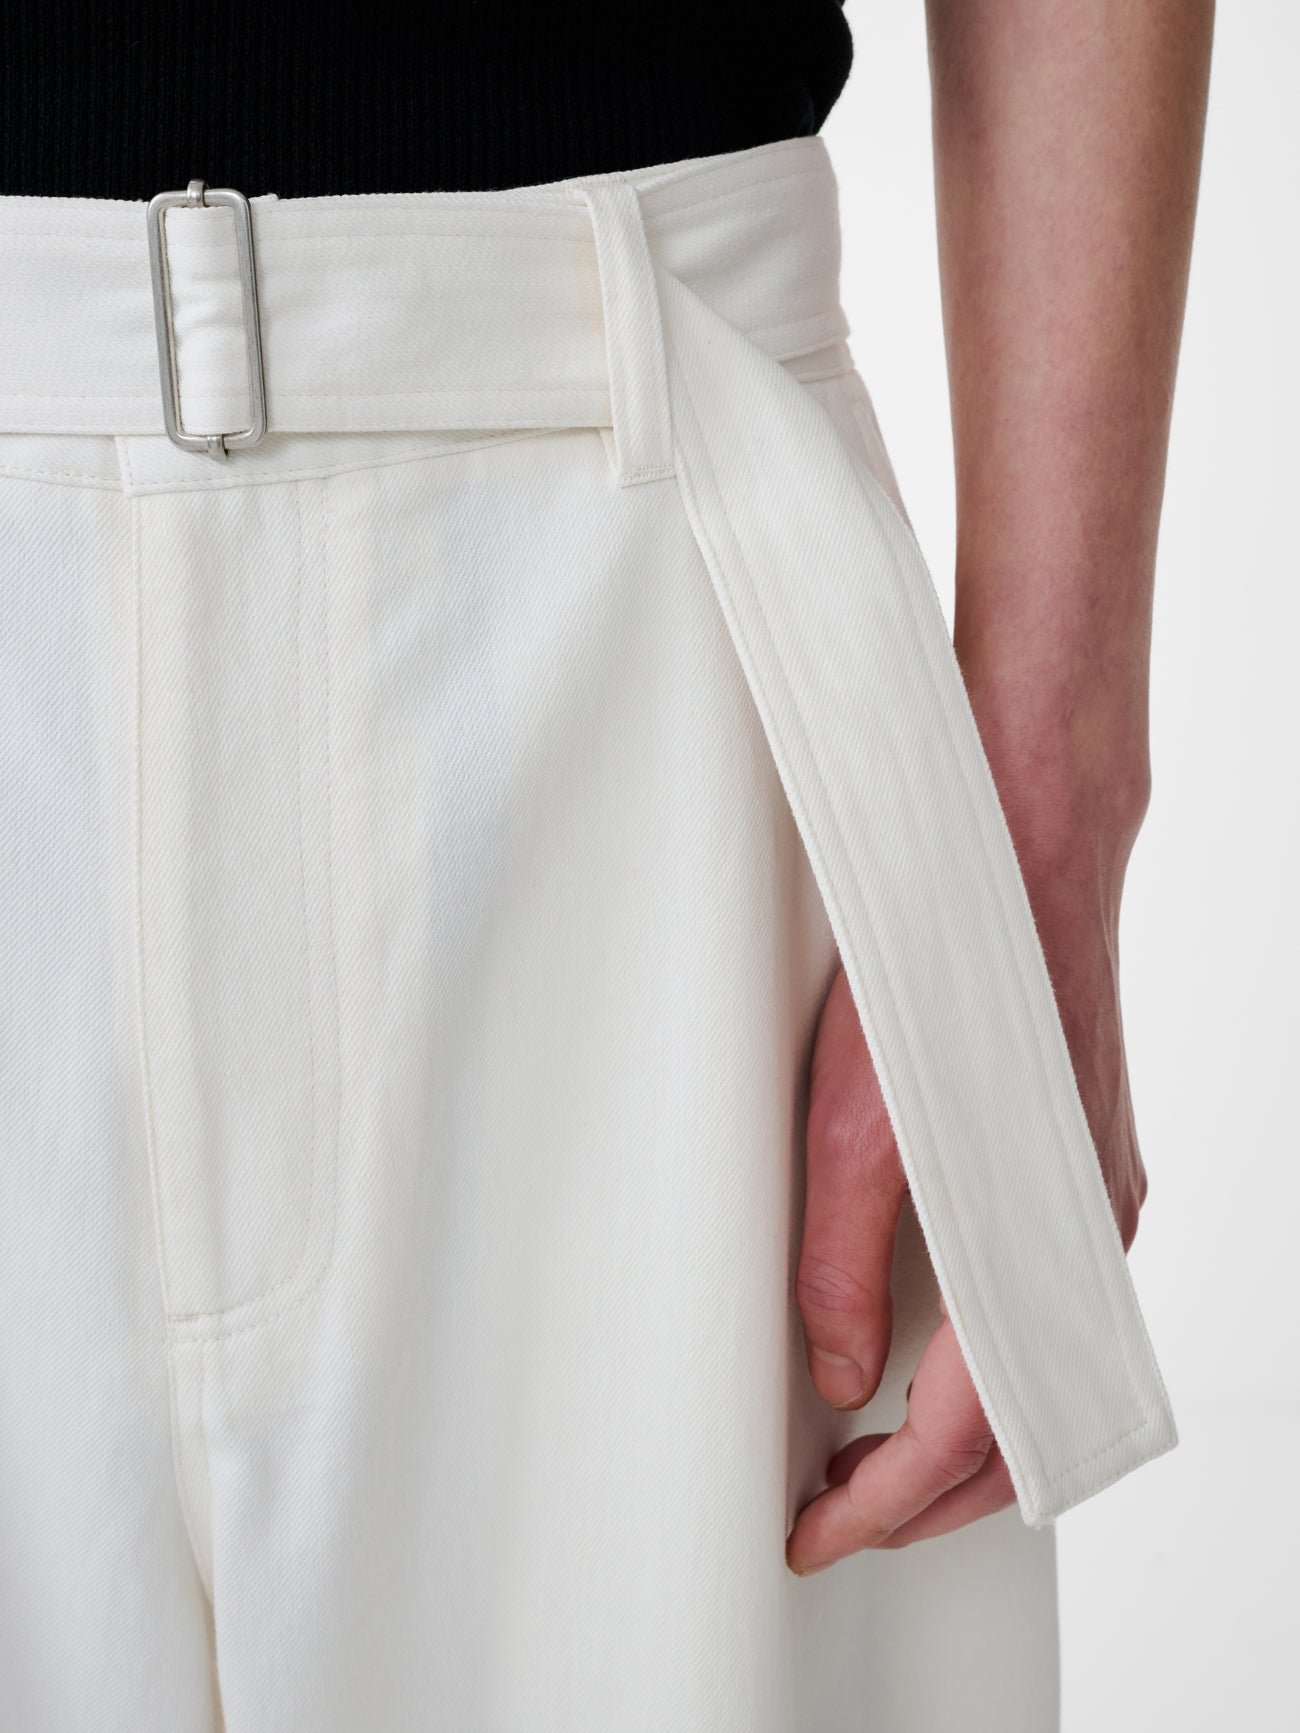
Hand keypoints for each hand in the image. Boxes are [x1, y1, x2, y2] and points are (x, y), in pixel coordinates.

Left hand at [785, 870, 1147, 1573]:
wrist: (1025, 832)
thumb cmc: (947, 962)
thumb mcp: (853, 1122)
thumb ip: (842, 1257)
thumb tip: (838, 1368)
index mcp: (1035, 1244)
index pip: (969, 1436)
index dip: (885, 1507)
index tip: (816, 1533)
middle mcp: (1086, 1239)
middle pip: (1023, 1428)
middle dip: (929, 1497)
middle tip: (834, 1509)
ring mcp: (1094, 1200)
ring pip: (1043, 1368)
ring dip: (965, 1432)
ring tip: (869, 1449)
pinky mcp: (1083, 1161)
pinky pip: (1051, 1298)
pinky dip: (994, 1353)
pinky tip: (935, 1342)